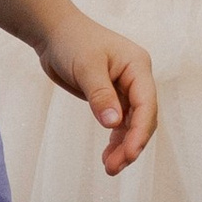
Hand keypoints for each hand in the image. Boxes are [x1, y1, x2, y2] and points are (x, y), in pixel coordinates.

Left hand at [33, 20, 156, 174]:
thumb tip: (113, 124)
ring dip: (123, 146)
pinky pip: (119, 123)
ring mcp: (125, 89)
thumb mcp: (86, 67)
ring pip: (132, 124)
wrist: (55, 33)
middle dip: (132, 144)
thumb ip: (100, 95)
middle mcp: (136, 79)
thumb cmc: (73, 42)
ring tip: (110, 168)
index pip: (146, 103)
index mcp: (137, 67)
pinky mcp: (111, 98)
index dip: (140, 130)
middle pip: (143, 117)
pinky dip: (115, 140)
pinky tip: (107, 156)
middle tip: (115, 167)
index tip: (129, 153)